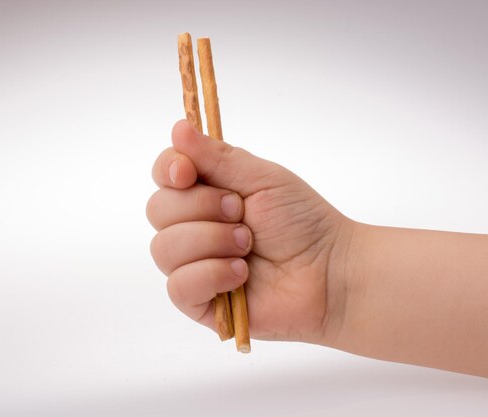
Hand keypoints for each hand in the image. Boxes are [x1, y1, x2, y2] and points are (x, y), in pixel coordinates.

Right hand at [147, 121, 352, 343]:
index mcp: (206, 192)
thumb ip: (216, 156)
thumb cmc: (301, 221)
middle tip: (242, 212)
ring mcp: (193, 265)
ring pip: (164, 248)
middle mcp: (193, 226)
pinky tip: (242, 275)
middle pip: (158, 210)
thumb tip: (178, 126)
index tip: (188, 172)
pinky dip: (212, 274)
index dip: (168, 169)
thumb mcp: (261, 178)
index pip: (164, 174)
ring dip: (211, 241)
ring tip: (248, 245)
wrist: (329, 270)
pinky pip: (178, 286)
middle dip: (202, 207)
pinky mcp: (199, 301)